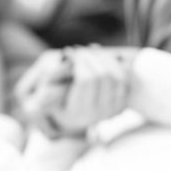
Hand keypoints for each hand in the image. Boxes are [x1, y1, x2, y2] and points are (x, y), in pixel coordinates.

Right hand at [15, 46, 133, 138]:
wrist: (73, 120)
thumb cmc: (56, 103)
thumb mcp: (45, 94)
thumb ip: (50, 78)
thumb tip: (65, 62)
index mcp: (78, 112)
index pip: (86, 79)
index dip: (79, 60)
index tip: (70, 53)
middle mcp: (98, 114)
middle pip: (102, 75)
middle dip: (90, 57)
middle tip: (79, 50)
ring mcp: (113, 111)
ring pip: (116, 74)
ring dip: (103, 58)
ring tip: (89, 52)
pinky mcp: (122, 104)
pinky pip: (125, 78)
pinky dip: (114, 63)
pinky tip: (101, 57)